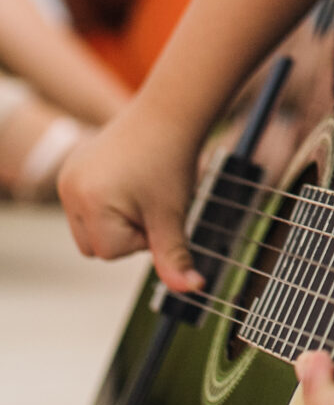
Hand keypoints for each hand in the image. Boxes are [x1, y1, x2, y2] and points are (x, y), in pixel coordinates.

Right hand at [58, 99, 205, 293]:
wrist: (170, 114)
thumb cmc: (173, 163)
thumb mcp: (173, 214)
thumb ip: (174, 257)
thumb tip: (193, 290)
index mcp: (89, 202)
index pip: (111, 252)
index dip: (143, 238)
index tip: (157, 208)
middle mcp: (70, 190)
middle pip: (95, 246)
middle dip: (126, 232)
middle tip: (149, 200)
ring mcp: (68, 177)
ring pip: (88, 229)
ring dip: (116, 220)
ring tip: (139, 189)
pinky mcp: (72, 168)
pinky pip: (85, 206)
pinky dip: (108, 203)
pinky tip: (128, 178)